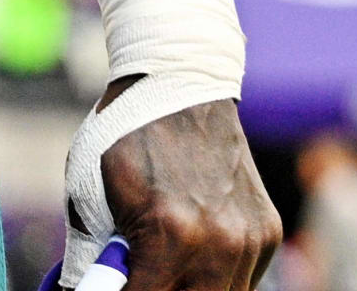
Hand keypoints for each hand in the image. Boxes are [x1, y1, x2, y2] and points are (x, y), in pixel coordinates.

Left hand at [98, 100, 280, 290]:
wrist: (180, 85)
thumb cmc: (126, 137)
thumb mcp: (88, 193)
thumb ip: (90, 257)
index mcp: (170, 235)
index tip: (115, 286)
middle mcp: (218, 243)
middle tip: (142, 275)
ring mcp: (249, 239)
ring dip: (191, 289)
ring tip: (166, 262)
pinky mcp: (268, 232)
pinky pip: (243, 280)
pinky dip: (217, 277)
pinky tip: (193, 253)